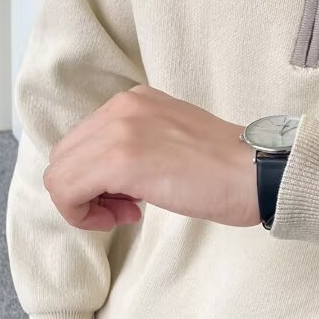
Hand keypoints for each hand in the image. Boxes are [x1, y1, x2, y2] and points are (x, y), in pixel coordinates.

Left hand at [44, 85, 259, 230]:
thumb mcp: (172, 140)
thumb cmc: (227, 168)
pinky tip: (124, 217)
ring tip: (126, 214)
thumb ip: (137, 146)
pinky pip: (67, 190)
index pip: (82, 142)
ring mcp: (119, 130)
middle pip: (65, 158)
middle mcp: (121, 107)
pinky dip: (83, 214)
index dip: (95, 178)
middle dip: (86, 192)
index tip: (127, 197)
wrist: (258, 172)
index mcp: (134, 101)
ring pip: (60, 176)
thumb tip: (108, 179)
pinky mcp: (121, 159)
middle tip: (124, 210)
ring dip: (85, 205)